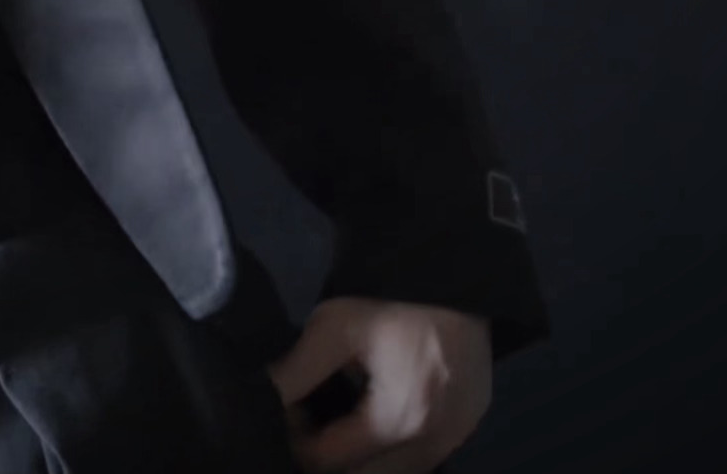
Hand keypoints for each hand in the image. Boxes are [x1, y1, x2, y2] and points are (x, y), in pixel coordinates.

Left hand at [267, 297, 491, 473]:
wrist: (455, 273)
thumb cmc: (391, 297)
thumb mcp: (333, 327)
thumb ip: (293, 373)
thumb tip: (258, 400)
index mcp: (400, 420)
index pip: (330, 461)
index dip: (296, 442)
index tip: (283, 414)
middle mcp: (433, 443)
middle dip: (328, 459)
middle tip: (304, 424)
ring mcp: (457, 437)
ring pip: (395, 473)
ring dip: (360, 460)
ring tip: (333, 424)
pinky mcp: (468, 425)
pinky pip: (421, 458)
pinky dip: (390, 452)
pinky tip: (369, 422)